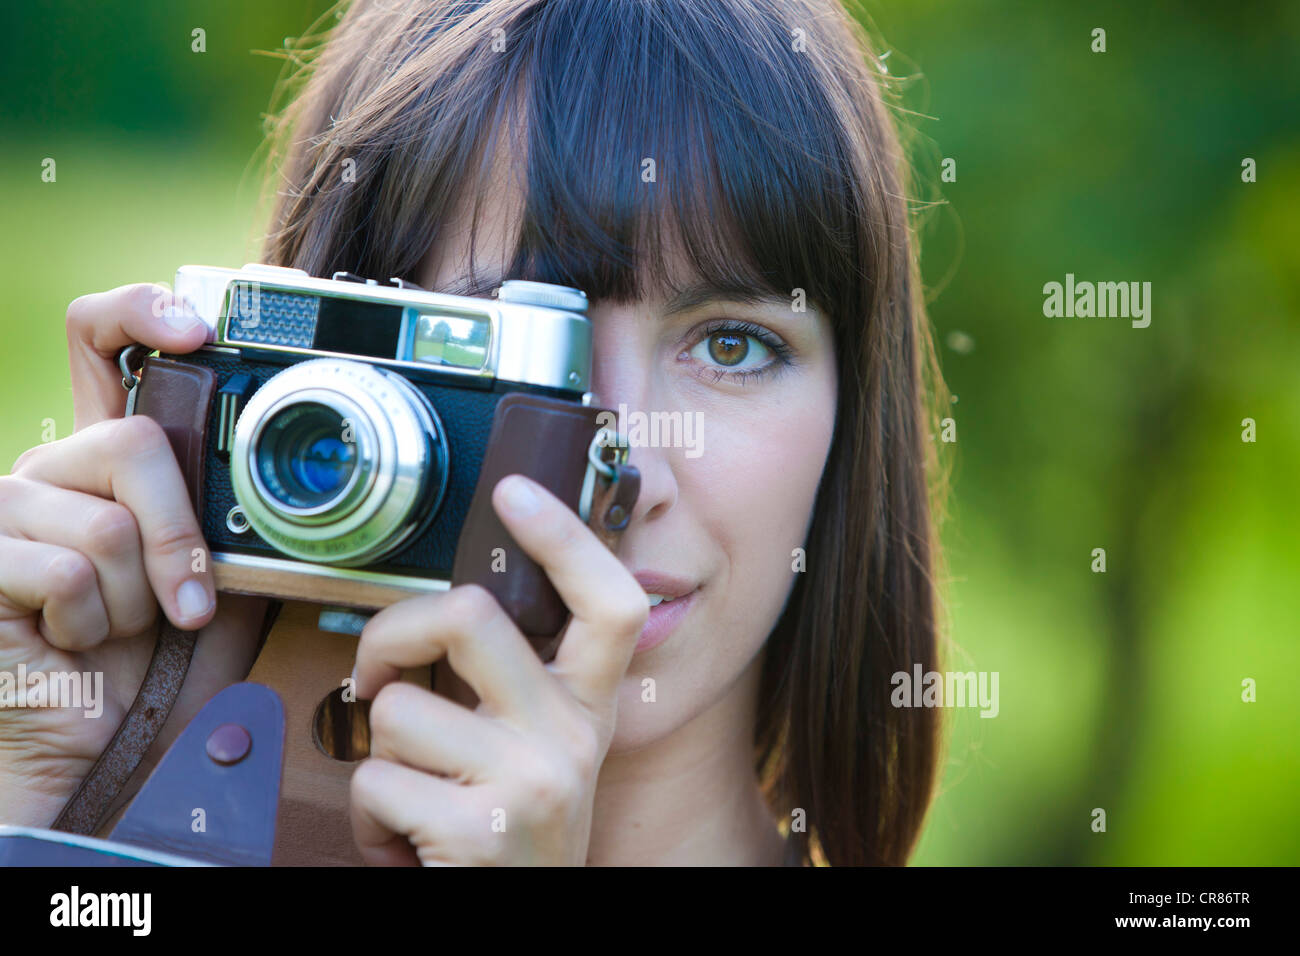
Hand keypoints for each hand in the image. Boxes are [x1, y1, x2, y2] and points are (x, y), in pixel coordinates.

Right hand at [0, 283, 267, 825]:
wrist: (90, 742)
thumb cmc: (150, 662)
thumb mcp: (214, 581)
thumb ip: (230, 523)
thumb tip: (289, 479)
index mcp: (102, 458)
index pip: (99, 342)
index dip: (141, 310)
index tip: (198, 329)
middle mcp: (47, 467)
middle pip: (129, 441)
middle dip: (178, 534)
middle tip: (188, 600)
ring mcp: (1, 509)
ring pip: (106, 523)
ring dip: (135, 600)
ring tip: (115, 629)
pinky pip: (66, 571)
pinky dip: (93, 624)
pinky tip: (71, 643)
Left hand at [349, 474, 648, 864]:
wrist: (518, 929)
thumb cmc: (514, 836)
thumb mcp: (543, 754)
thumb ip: (515, 687)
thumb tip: (449, 615)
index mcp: (589, 708)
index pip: (608, 603)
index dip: (565, 538)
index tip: (516, 493)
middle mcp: (572, 739)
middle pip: (470, 617)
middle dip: (392, 633)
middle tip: (379, 671)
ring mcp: (530, 783)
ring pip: (397, 709)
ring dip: (380, 758)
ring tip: (415, 794)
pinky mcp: (480, 831)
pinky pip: (373, 781)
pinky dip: (368, 818)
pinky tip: (407, 841)